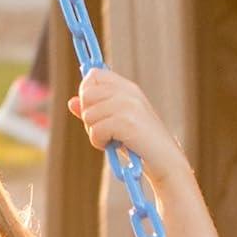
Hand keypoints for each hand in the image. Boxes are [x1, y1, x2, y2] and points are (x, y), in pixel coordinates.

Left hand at [68, 67, 189, 186]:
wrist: (166, 162)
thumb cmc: (140, 145)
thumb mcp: (115, 124)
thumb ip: (95, 111)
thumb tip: (71, 102)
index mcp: (128, 88)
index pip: (94, 74)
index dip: (86, 92)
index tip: (94, 110)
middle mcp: (128, 92)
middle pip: (86, 93)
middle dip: (88, 115)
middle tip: (103, 130)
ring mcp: (129, 105)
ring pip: (88, 114)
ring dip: (94, 133)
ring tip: (112, 140)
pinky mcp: (127, 122)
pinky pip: (95, 130)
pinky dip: (99, 143)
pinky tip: (114, 146)